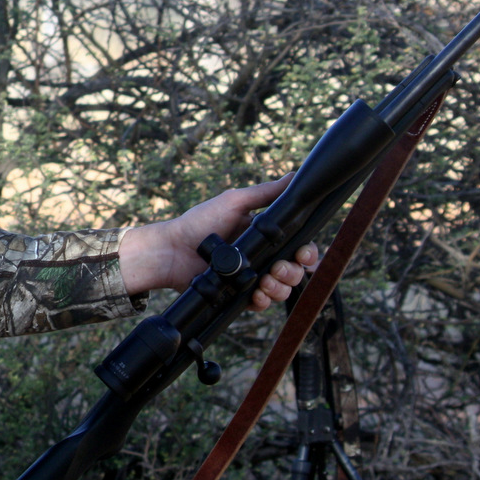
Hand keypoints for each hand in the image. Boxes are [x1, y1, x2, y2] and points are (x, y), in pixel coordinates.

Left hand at [119, 174, 317, 310]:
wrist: (173, 250)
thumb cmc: (200, 222)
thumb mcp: (235, 202)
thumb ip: (266, 193)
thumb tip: (293, 176)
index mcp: (264, 236)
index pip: (297, 246)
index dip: (307, 253)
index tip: (304, 254)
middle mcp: (262, 257)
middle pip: (294, 270)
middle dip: (292, 271)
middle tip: (277, 267)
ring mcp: (251, 276)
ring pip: (282, 289)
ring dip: (280, 287)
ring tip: (265, 281)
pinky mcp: (239, 294)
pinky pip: (262, 303)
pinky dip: (263, 300)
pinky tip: (256, 293)